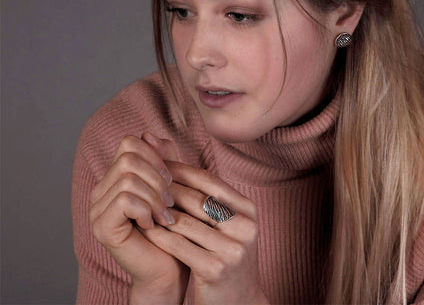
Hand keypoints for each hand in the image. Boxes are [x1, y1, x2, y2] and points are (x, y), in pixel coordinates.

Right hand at [89, 133, 188, 303]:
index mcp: (116, 177)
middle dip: (158, 177)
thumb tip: (150, 134)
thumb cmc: (172, 226)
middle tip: (170, 200)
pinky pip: (126, 200)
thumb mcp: (172, 185)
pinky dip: (146, 209)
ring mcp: (97, 209)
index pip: (130, 142)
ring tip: (165, 214)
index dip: (155, 154)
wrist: (169, 268)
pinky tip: (153, 224)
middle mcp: (102, 190)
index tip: (170, 178)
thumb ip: (163, 158)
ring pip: (129, 178)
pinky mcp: (102, 227)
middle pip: (129, 157)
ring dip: (155, 196)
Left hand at [142, 161, 268, 304]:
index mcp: (248, 210)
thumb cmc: (228, 256)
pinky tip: (147, 229)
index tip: (161, 165)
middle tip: (145, 183)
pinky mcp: (215, 269)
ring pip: (186, 222)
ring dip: (160, 212)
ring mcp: (232, 249)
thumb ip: (213, 200)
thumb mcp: (230, 225)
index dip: (183, 171)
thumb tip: (182, 169)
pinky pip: (179, 245)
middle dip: (168, 191)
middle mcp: (245, 226)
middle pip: (198, 199)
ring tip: (142, 204)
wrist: (240, 301)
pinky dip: (160, 236)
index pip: (210, 181)